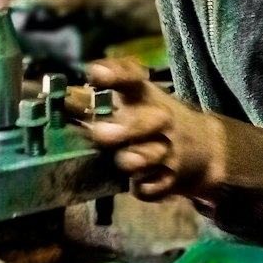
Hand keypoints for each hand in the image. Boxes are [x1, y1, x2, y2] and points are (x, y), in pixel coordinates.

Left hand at [84, 57, 224, 200]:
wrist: (204, 148)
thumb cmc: (152, 119)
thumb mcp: (138, 96)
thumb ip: (100, 97)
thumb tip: (58, 95)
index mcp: (145, 96)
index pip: (132, 78)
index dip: (115, 75)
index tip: (95, 74)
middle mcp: (159, 121)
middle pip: (146, 122)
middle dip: (127, 128)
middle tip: (101, 133)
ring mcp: (166, 151)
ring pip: (150, 157)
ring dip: (136, 159)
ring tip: (125, 160)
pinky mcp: (169, 180)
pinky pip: (153, 188)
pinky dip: (145, 188)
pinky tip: (138, 185)